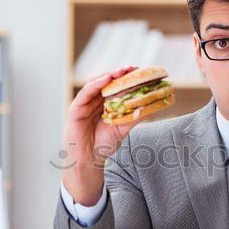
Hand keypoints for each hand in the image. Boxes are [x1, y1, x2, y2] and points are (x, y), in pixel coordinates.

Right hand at [61, 66, 148, 205]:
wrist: (89, 160)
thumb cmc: (104, 144)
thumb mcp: (123, 128)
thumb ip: (135, 117)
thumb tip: (152, 106)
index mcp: (105, 104)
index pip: (116, 86)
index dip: (127, 78)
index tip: (140, 72)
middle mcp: (95, 101)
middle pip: (107, 82)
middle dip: (119, 74)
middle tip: (133, 68)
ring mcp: (85, 103)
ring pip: (96, 84)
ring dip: (109, 76)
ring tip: (121, 71)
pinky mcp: (76, 108)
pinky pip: (85, 93)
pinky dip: (95, 85)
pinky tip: (106, 79)